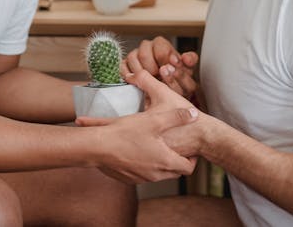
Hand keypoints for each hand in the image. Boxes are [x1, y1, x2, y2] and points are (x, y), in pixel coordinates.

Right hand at [76, 104, 198, 183]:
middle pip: (175, 172)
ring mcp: (142, 179)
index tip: (190, 149)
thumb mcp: (154, 120)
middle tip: (175, 146)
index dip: (192, 159)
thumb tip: (195, 114)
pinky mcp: (130, 179)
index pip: (189, 168)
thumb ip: (177, 116)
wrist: (98, 148)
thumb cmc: (126, 133)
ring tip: (156, 146)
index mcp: (165, 162)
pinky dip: (146, 166)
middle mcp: (156, 175)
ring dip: (161, 163)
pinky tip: (139, 151)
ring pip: (159, 174)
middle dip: (178, 161)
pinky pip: (144, 175)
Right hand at [122, 36, 198, 98]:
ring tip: (150, 80)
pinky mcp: (125, 65)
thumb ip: (189, 60)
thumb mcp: (186, 68)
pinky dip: (129, 74)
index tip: (170, 66)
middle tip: (159, 76)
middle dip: (152, 67)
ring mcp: (134, 55)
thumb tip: (186, 57)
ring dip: (142, 72)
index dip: (165, 56)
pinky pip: (122, 66)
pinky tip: (138, 81)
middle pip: (144, 51)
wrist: (165, 86)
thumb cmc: (175, 76)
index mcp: (162, 45)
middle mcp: (147, 47)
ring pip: (133, 58)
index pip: (160, 45)